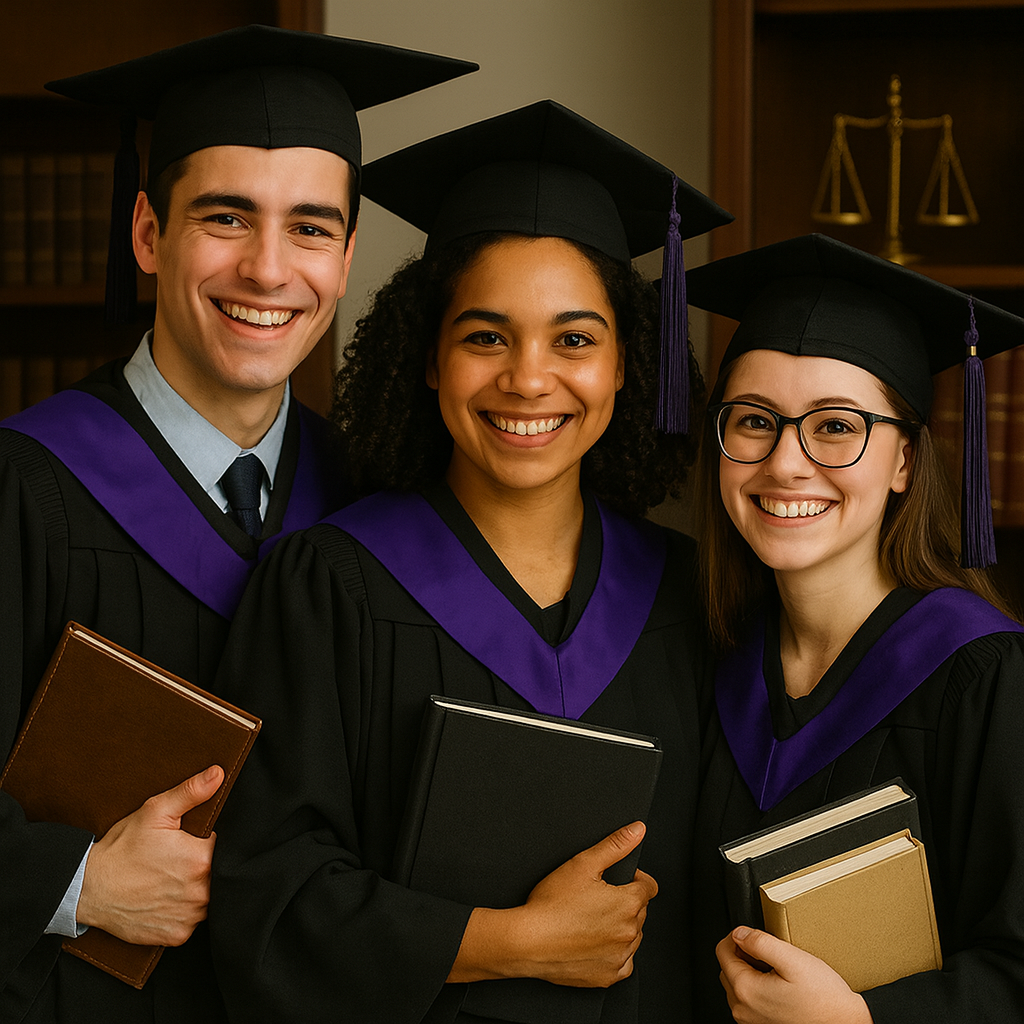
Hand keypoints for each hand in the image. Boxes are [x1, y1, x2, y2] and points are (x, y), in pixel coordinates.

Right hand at [77, 765, 224, 945]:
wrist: (88, 888)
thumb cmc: (122, 849)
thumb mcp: (155, 812)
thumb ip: (191, 792)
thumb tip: (218, 774)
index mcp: (201, 860)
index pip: (223, 846)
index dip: (207, 842)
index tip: (191, 841)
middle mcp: (200, 893)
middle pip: (217, 873)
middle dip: (202, 865)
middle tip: (176, 860)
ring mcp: (189, 917)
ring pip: (208, 898)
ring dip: (195, 889)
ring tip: (170, 878)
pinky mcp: (176, 935)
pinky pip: (191, 921)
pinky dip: (182, 910)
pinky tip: (165, 897)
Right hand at [449, 821, 657, 986]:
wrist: (527, 941)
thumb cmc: (551, 904)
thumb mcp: (583, 864)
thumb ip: (615, 845)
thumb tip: (638, 830)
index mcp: (628, 904)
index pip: (649, 887)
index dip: (633, 879)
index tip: (616, 881)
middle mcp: (629, 933)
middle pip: (640, 911)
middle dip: (624, 902)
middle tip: (596, 899)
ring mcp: (619, 957)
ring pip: (632, 937)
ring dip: (620, 928)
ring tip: (591, 920)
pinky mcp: (607, 976)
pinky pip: (623, 963)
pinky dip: (613, 953)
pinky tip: (593, 943)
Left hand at [717, 927, 872, 1023]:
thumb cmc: (823, 998)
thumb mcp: (792, 959)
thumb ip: (760, 942)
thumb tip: (739, 934)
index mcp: (746, 990)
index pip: (722, 952)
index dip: (736, 936)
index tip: (751, 933)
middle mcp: (743, 1009)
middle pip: (728, 968)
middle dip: (742, 954)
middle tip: (768, 950)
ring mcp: (750, 1021)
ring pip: (737, 984)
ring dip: (749, 971)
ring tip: (776, 968)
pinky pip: (748, 1001)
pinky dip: (757, 988)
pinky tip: (778, 985)